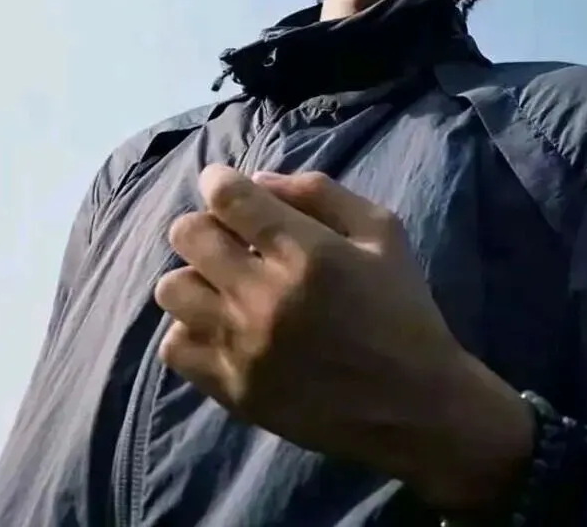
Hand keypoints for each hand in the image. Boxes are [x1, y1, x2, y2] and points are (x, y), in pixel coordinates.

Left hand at [154, 165, 532, 510]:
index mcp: (307, 253)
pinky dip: (192, 328)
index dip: (218, 181)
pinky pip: (174, 345)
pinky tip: (223, 327)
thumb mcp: (381, 231)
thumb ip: (320, 193)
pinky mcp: (233, 390)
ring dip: (195, 276)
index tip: (225, 186)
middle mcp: (265, 297)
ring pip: (172, 288)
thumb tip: (257, 180)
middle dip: (206, 224)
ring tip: (224, 285)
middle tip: (230, 237)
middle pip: (188, 235)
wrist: (415, 406)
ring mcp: (243, 348)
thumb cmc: (402, 308)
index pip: (228, 198)